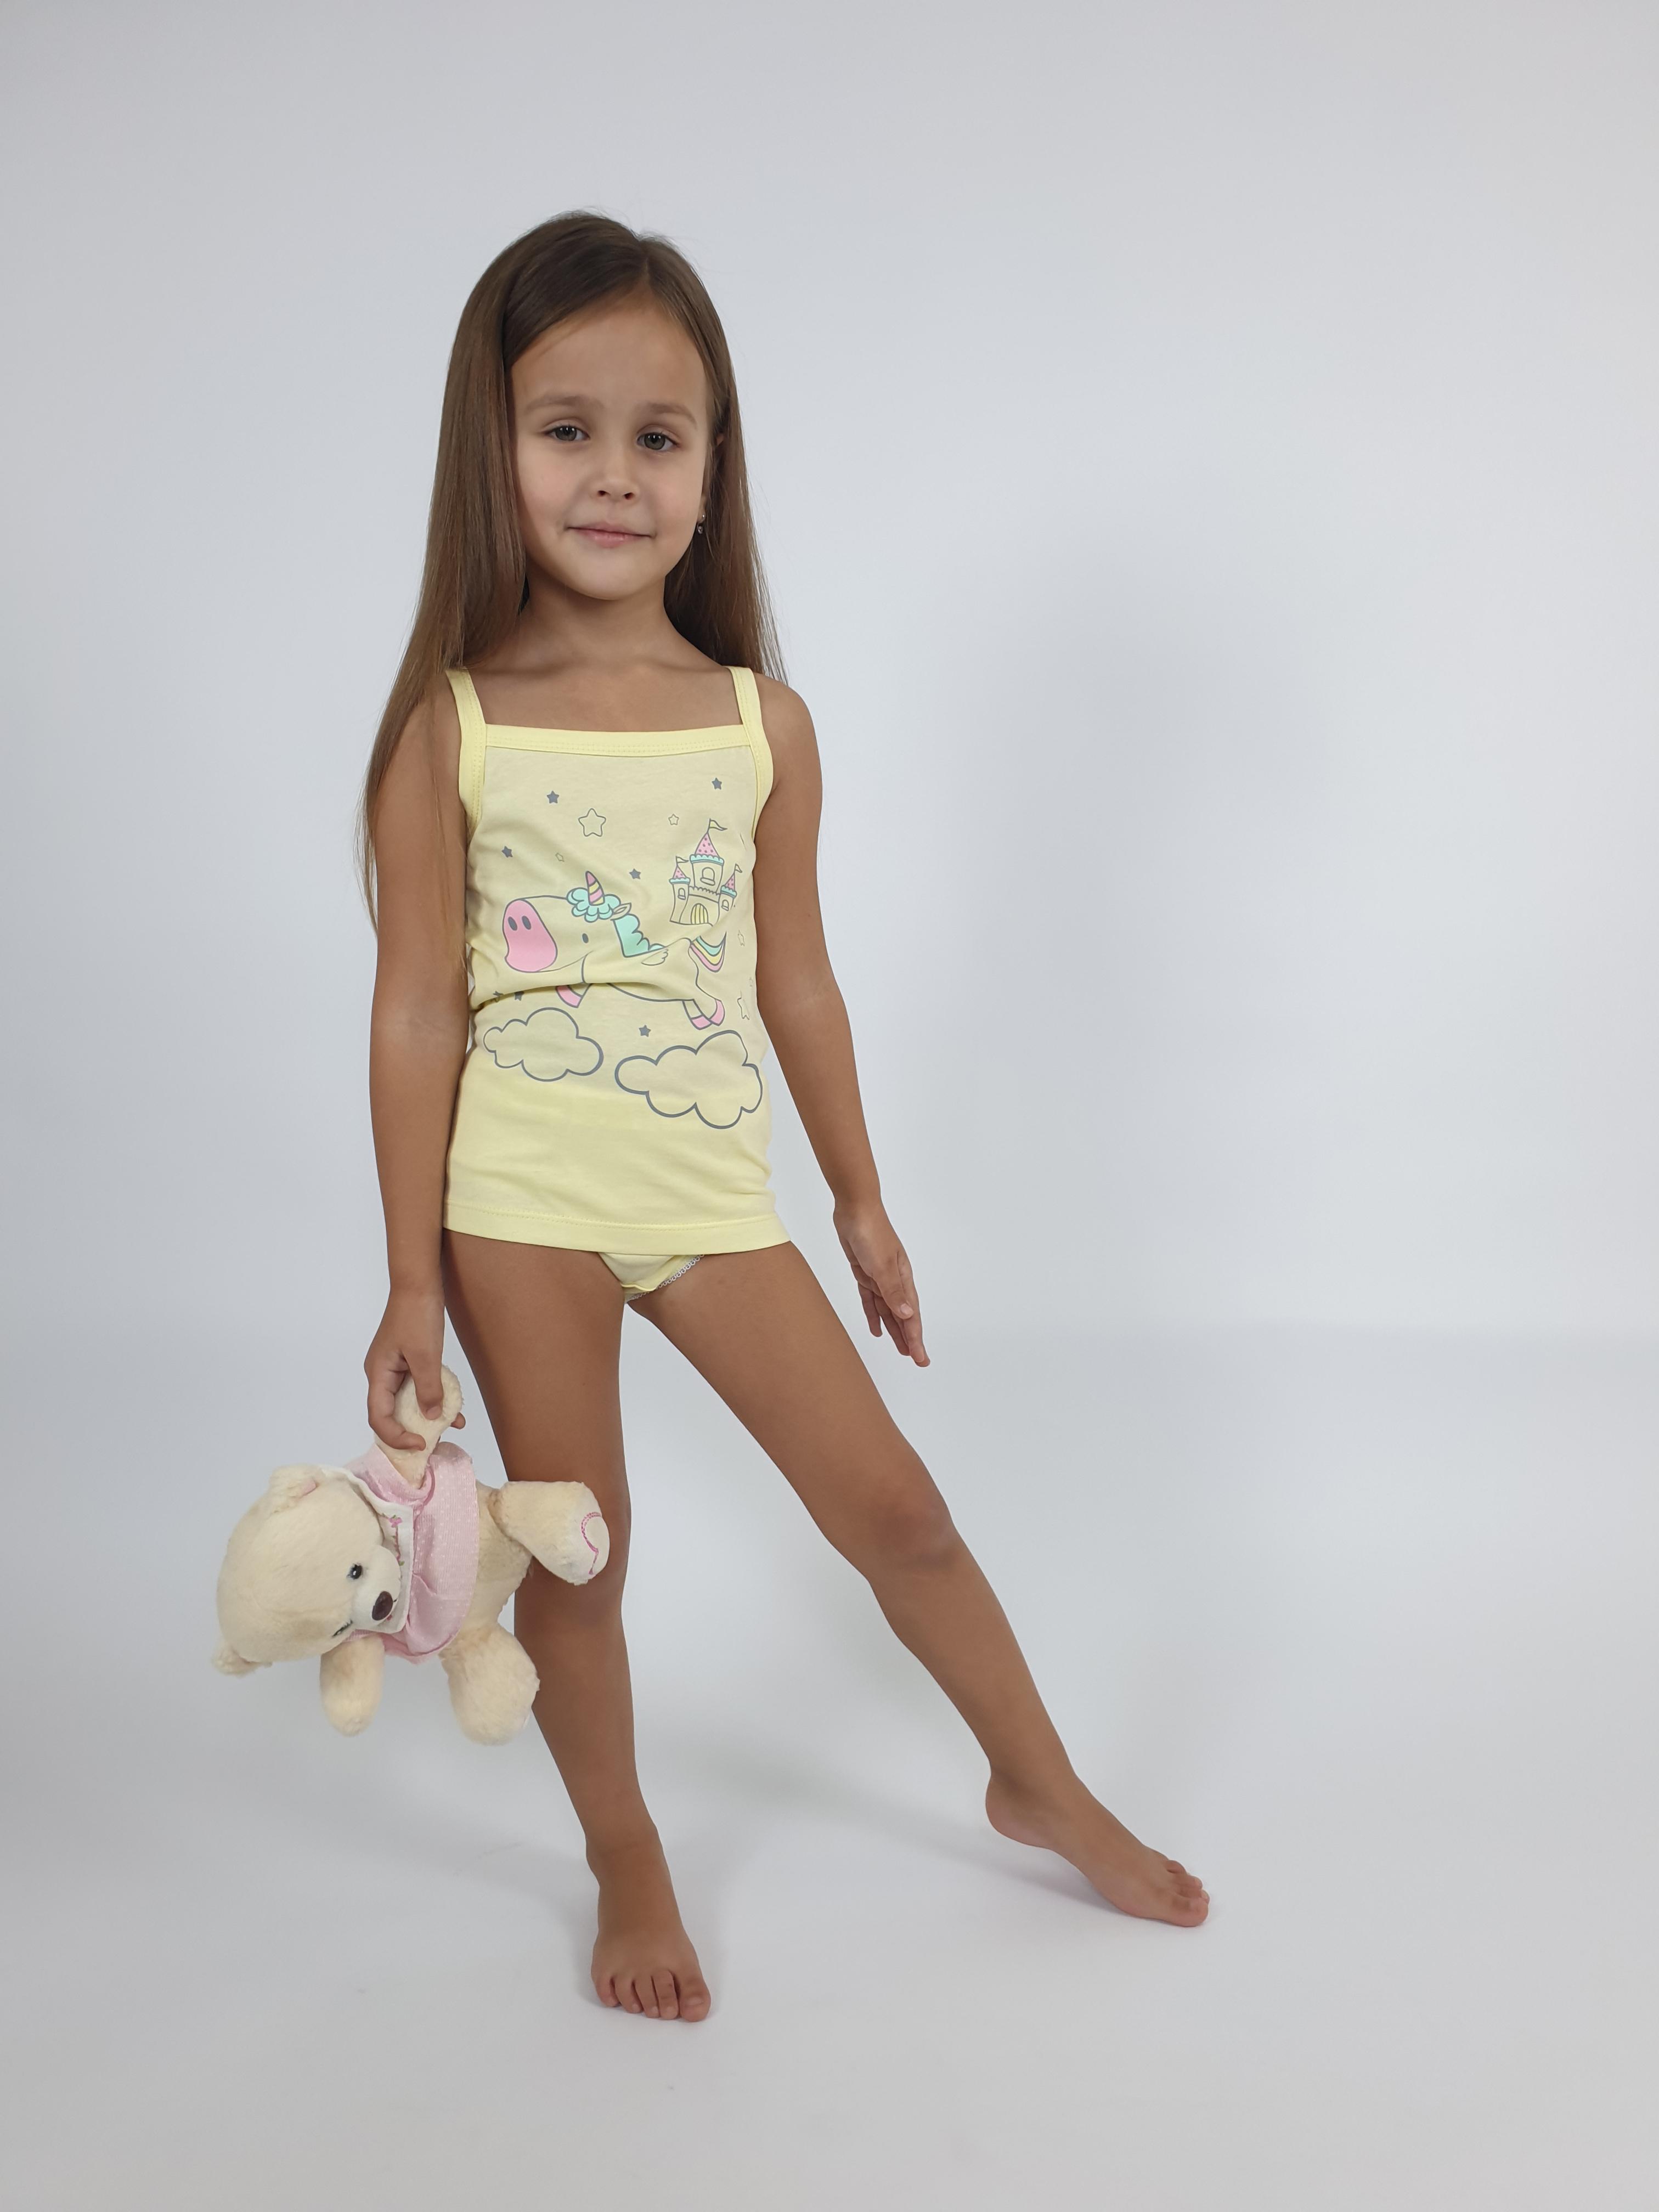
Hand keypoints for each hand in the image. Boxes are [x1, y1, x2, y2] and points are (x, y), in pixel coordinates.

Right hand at [364, 1284, 465, 1452]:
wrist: (419, 1284)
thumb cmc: (416, 1314)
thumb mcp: (425, 1355)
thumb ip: (429, 1388)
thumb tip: (431, 1417)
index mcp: (378, 1374)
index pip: (378, 1417)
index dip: (396, 1436)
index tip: (421, 1443)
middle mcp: (382, 1374)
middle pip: (391, 1413)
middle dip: (411, 1430)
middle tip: (434, 1443)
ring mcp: (395, 1368)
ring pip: (407, 1401)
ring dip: (427, 1415)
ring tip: (453, 1425)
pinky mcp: (408, 1362)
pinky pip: (418, 1387)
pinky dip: (434, 1397)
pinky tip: (454, 1406)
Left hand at [833, 1198, 928, 1365]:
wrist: (855, 1208)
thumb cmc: (871, 1232)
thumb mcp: (882, 1264)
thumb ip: (893, 1290)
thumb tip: (907, 1314)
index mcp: (903, 1278)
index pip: (911, 1315)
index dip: (916, 1338)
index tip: (921, 1358)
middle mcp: (894, 1280)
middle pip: (903, 1316)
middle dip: (910, 1339)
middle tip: (917, 1360)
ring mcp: (880, 1277)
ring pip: (888, 1311)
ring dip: (894, 1330)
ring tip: (900, 1350)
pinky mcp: (864, 1273)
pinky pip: (871, 1300)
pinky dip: (874, 1315)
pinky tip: (876, 1329)